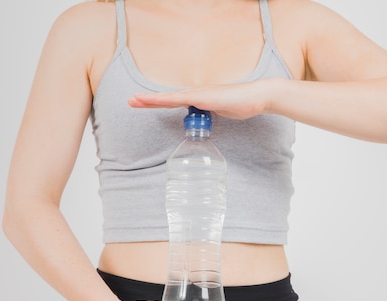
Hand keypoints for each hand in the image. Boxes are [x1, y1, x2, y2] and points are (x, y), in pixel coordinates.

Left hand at [128, 78, 281, 119]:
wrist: (256, 97)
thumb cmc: (242, 104)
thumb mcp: (221, 112)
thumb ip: (211, 115)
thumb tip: (205, 121)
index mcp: (198, 99)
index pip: (173, 101)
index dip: (157, 102)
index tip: (142, 103)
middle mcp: (195, 94)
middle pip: (166, 98)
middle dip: (147, 100)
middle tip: (130, 101)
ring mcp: (198, 94)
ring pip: (168, 97)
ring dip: (151, 99)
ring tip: (134, 100)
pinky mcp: (202, 96)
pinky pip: (179, 99)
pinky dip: (165, 99)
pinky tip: (154, 100)